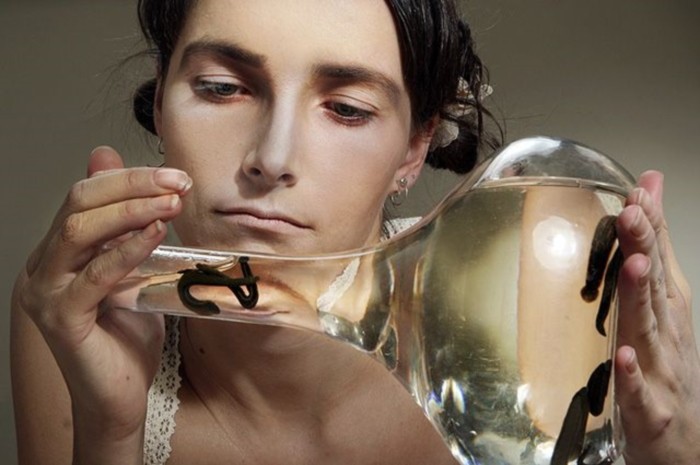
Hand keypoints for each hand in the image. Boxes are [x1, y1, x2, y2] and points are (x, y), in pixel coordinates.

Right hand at [14, 146, 190, 460]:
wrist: (117, 397)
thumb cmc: (127, 337)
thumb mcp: (133, 274)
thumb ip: (128, 233)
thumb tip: (129, 186)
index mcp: (57, 252)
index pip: (85, 196)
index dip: (129, 179)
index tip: (174, 177)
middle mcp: (43, 267)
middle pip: (79, 204)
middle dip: (132, 185)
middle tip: (178, 182)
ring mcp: (46, 292)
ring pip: (80, 231)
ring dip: (132, 210)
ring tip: (173, 202)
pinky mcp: (61, 319)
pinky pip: (95, 275)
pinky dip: (128, 249)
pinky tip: (157, 233)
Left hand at [614, 170, 698, 464]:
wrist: (684, 444)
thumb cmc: (669, 371)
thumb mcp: (662, 314)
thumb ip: (652, 260)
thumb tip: (643, 208)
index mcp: (666, 315)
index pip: (658, 262)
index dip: (650, 226)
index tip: (638, 191)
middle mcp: (666, 338)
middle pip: (654, 289)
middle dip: (645, 247)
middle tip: (632, 210)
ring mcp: (660, 374)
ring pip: (648, 332)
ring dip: (642, 298)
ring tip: (635, 265)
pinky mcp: (649, 411)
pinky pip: (638, 394)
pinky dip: (631, 375)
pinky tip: (621, 355)